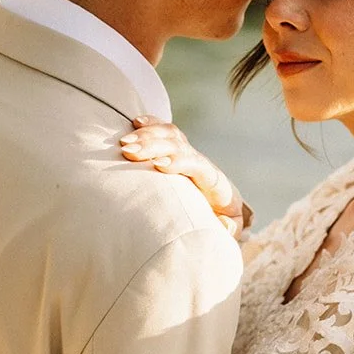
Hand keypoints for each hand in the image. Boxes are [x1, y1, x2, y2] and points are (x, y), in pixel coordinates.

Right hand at [121, 119, 249, 237]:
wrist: (223, 209)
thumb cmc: (221, 222)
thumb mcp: (229, 229)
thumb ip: (228, 228)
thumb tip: (224, 224)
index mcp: (215, 182)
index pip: (198, 164)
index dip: (179, 161)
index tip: (158, 165)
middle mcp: (201, 163)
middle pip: (179, 145)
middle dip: (154, 146)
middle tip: (129, 152)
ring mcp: (189, 155)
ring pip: (171, 135)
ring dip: (147, 135)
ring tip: (124, 143)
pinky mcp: (178, 152)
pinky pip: (166, 132)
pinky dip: (151, 125)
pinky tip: (134, 123)